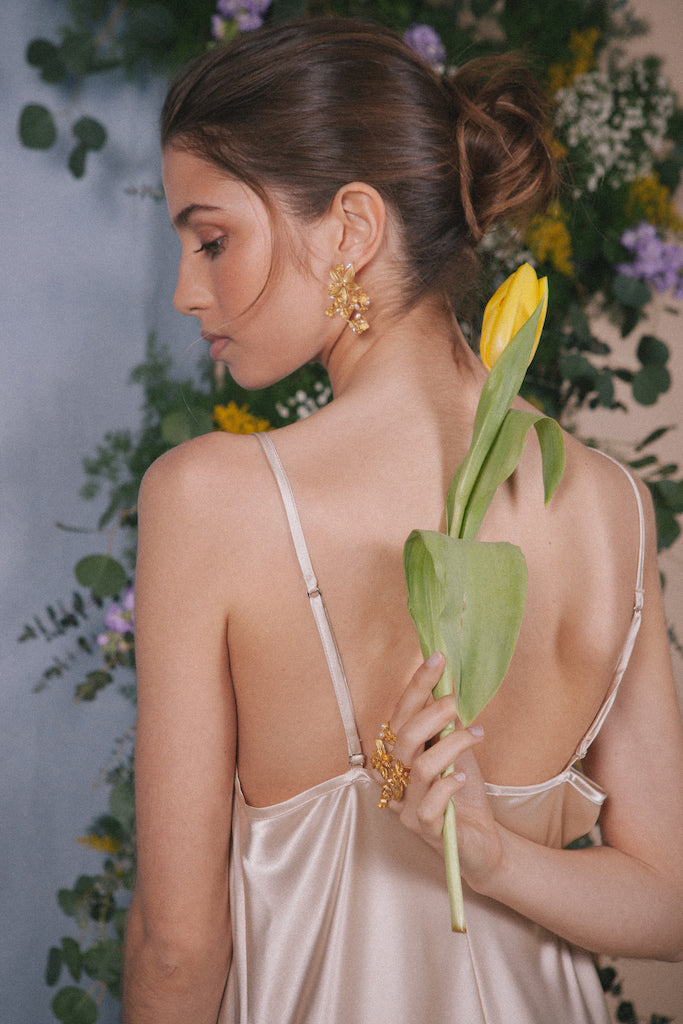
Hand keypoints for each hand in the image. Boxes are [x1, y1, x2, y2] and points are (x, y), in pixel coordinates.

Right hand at [379, 653, 503, 889]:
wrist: (482, 839)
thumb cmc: (463, 792)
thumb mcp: (456, 749)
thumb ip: (447, 722)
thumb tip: (449, 683)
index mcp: (398, 756)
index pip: (399, 715)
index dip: (416, 687)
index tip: (438, 660)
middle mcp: (395, 780)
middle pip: (402, 739)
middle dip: (431, 714)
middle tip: (455, 702)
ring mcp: (406, 806)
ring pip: (420, 767)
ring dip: (451, 745)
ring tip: (476, 735)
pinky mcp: (424, 829)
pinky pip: (430, 803)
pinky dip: (450, 784)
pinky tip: (464, 778)